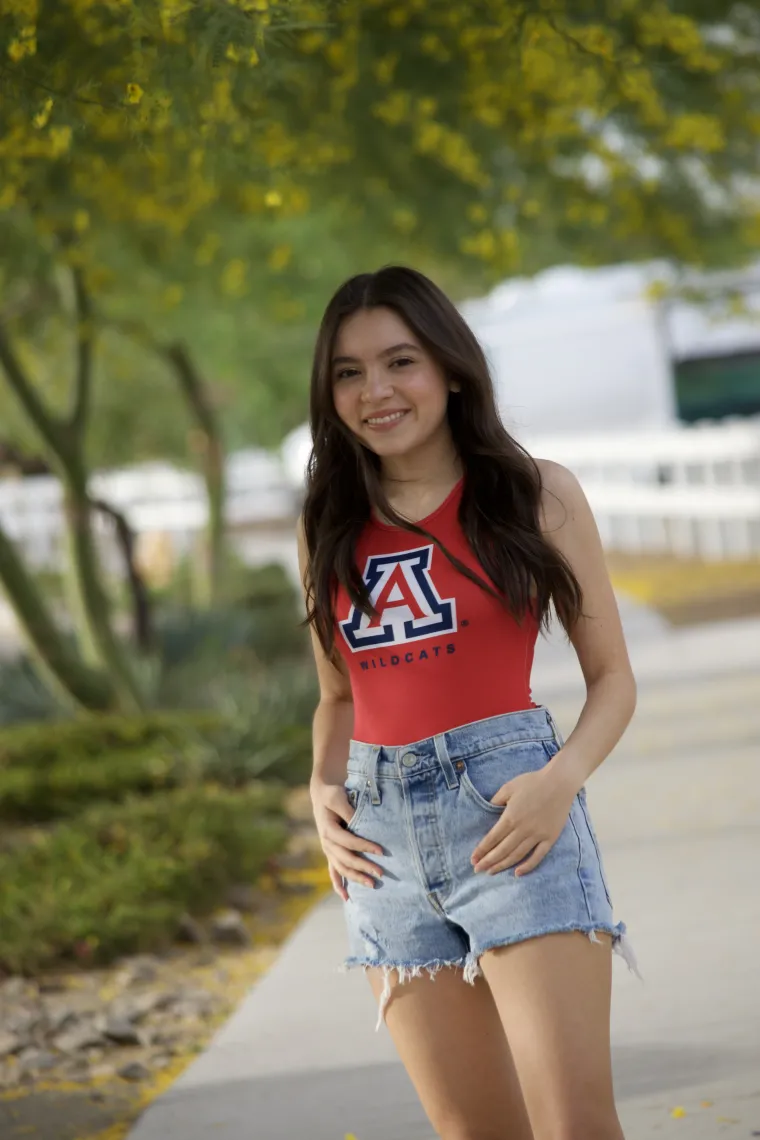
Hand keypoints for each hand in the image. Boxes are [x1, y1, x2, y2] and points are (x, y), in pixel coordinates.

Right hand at [310, 780, 383, 900]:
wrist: (322, 795)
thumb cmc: (333, 794)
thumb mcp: (339, 797)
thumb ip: (348, 811)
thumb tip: (361, 824)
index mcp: (328, 830)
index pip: (348, 842)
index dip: (364, 847)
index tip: (381, 852)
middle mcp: (326, 843)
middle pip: (346, 859)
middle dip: (363, 867)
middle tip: (381, 874)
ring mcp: (328, 850)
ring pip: (341, 868)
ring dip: (356, 878)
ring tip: (372, 886)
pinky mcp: (331, 853)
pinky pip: (333, 872)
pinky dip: (338, 885)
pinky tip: (347, 898)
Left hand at [471, 765, 576, 876]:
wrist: (560, 782)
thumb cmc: (532, 782)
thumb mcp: (509, 787)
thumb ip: (496, 800)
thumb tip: (487, 811)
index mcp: (510, 817)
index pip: (492, 838)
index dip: (482, 850)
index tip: (473, 859)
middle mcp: (523, 829)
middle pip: (502, 850)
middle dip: (488, 861)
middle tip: (477, 869)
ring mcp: (537, 835)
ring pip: (517, 855)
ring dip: (503, 865)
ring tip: (492, 872)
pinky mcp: (550, 838)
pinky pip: (538, 856)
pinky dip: (527, 866)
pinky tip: (517, 873)